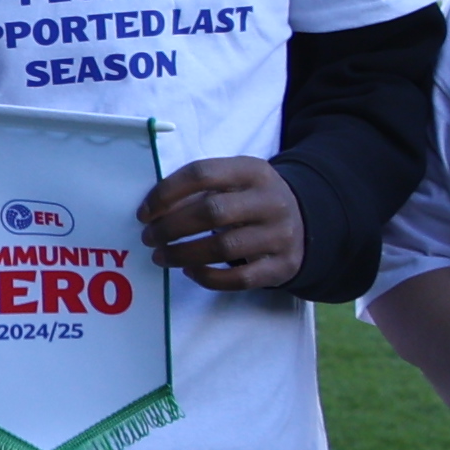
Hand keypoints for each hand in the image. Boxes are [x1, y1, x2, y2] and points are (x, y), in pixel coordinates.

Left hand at [145, 154, 304, 292]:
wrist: (305, 222)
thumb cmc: (251, 200)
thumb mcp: (234, 182)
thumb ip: (198, 190)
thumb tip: (153, 211)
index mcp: (253, 170)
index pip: (202, 174)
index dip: (166, 193)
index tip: (144, 213)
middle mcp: (270, 200)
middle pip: (211, 212)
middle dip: (171, 227)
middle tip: (149, 238)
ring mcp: (280, 235)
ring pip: (224, 248)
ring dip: (183, 254)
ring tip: (161, 257)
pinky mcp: (282, 266)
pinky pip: (239, 278)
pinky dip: (208, 277)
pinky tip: (190, 272)